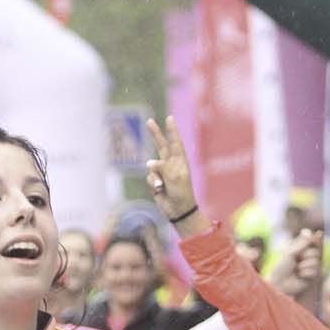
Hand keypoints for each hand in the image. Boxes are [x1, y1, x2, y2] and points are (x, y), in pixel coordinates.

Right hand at [146, 117, 206, 233]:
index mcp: (180, 161)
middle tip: (149, 121)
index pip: (175, 142)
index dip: (172, 130)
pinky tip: (159, 190)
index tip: (169, 118)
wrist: (178, 210)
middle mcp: (171, 164)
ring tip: (162, 187)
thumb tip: (148, 163)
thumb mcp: (174, 176)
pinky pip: (149, 177)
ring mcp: (163, 173)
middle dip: (155, 134)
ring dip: (155, 177)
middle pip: (161, 145)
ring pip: (152, 167)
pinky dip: (152, 184)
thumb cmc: (181, 192)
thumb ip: (162, 166)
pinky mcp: (155, 182)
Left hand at [270, 229, 322, 296]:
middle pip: (315, 251)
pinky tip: (300, 276)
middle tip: (297, 260)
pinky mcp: (313, 276)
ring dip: (304, 266)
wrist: (280, 284)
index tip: (317, 234)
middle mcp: (307, 257)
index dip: (314, 238)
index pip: (312, 240)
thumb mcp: (290, 253)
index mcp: (300, 249)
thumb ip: (302, 243)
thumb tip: (310, 231)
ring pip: (316, 261)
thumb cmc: (281, 268)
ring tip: (296, 270)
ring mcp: (311, 266)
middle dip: (306, 255)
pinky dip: (305, 273)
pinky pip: (315, 270)